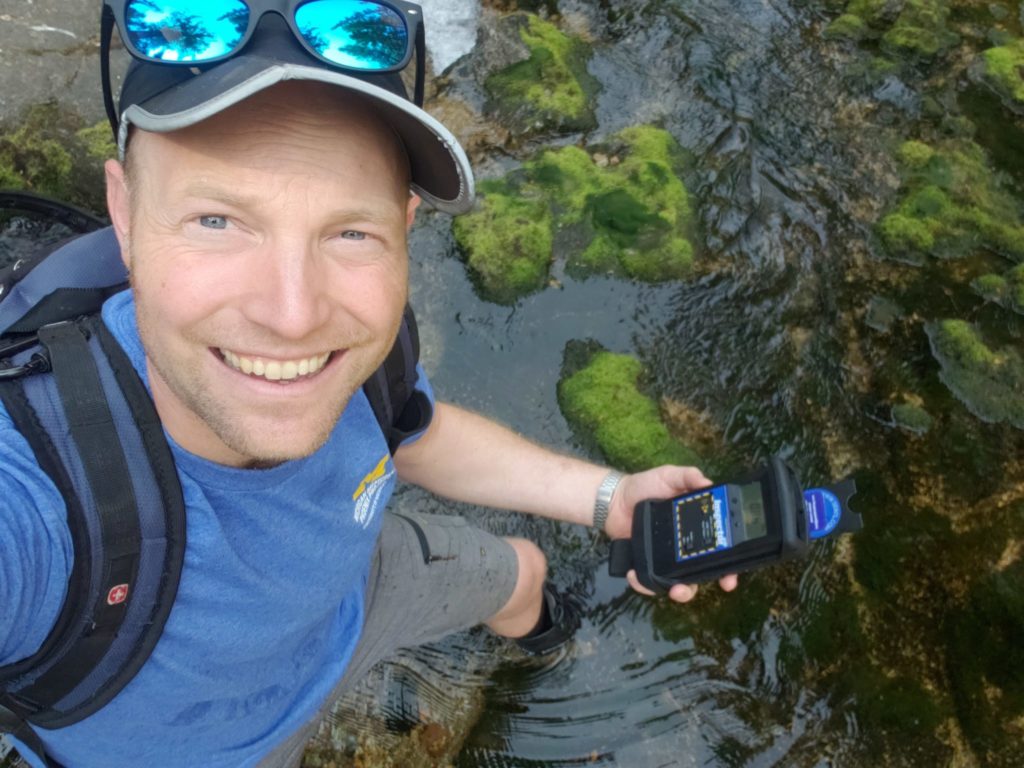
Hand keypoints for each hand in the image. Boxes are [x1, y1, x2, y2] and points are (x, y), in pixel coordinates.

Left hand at [605, 465, 738, 603]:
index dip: (729, 562)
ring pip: (680, 583)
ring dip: (681, 592)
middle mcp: (684, 546)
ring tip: (674, 590)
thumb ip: (688, 476)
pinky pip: (649, 582)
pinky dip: (644, 584)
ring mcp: (665, 558)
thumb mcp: (669, 476)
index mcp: (695, 526)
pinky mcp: (646, 564)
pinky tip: (635, 575)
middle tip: (713, 585)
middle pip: (703, 571)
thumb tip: (707, 483)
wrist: (614, 498)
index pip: (718, 547)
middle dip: (709, 582)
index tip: (731, 575)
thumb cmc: (644, 486)